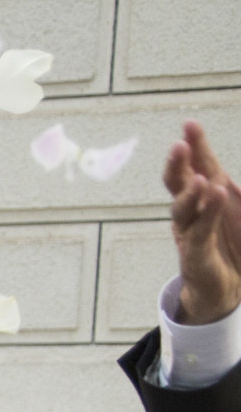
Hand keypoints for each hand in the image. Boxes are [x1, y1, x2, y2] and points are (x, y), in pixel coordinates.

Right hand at [164, 121, 240, 325]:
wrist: (230, 287)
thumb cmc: (236, 245)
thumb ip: (239, 194)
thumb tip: (226, 176)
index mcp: (207, 196)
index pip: (198, 166)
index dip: (195, 146)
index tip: (189, 124)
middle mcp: (194, 211)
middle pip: (179, 183)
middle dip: (178, 165)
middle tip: (179, 146)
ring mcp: (191, 233)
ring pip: (182, 208)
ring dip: (189, 192)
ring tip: (201, 179)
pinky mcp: (196, 255)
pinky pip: (199, 232)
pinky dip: (206, 214)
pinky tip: (213, 197)